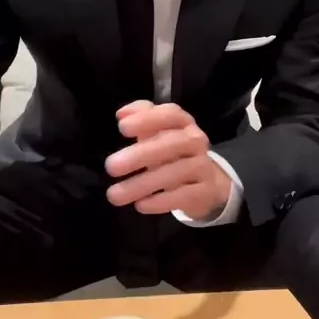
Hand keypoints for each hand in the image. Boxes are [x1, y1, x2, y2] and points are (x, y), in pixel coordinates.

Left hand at [105, 101, 230, 218]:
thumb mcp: (158, 132)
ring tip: (114, 194)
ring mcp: (203, 166)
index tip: (122, 128)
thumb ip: (141, 117)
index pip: (170, 114)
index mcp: (183, 122)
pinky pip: (184, 196)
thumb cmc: (173, 153)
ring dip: (142, 184)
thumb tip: (122, 115)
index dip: (147, 119)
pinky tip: (140, 204)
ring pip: (174, 173)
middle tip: (111, 166)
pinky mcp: (205, 191)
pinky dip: (161, 201)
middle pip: (171, 144)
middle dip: (140, 154)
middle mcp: (195, 141)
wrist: (207, 183)